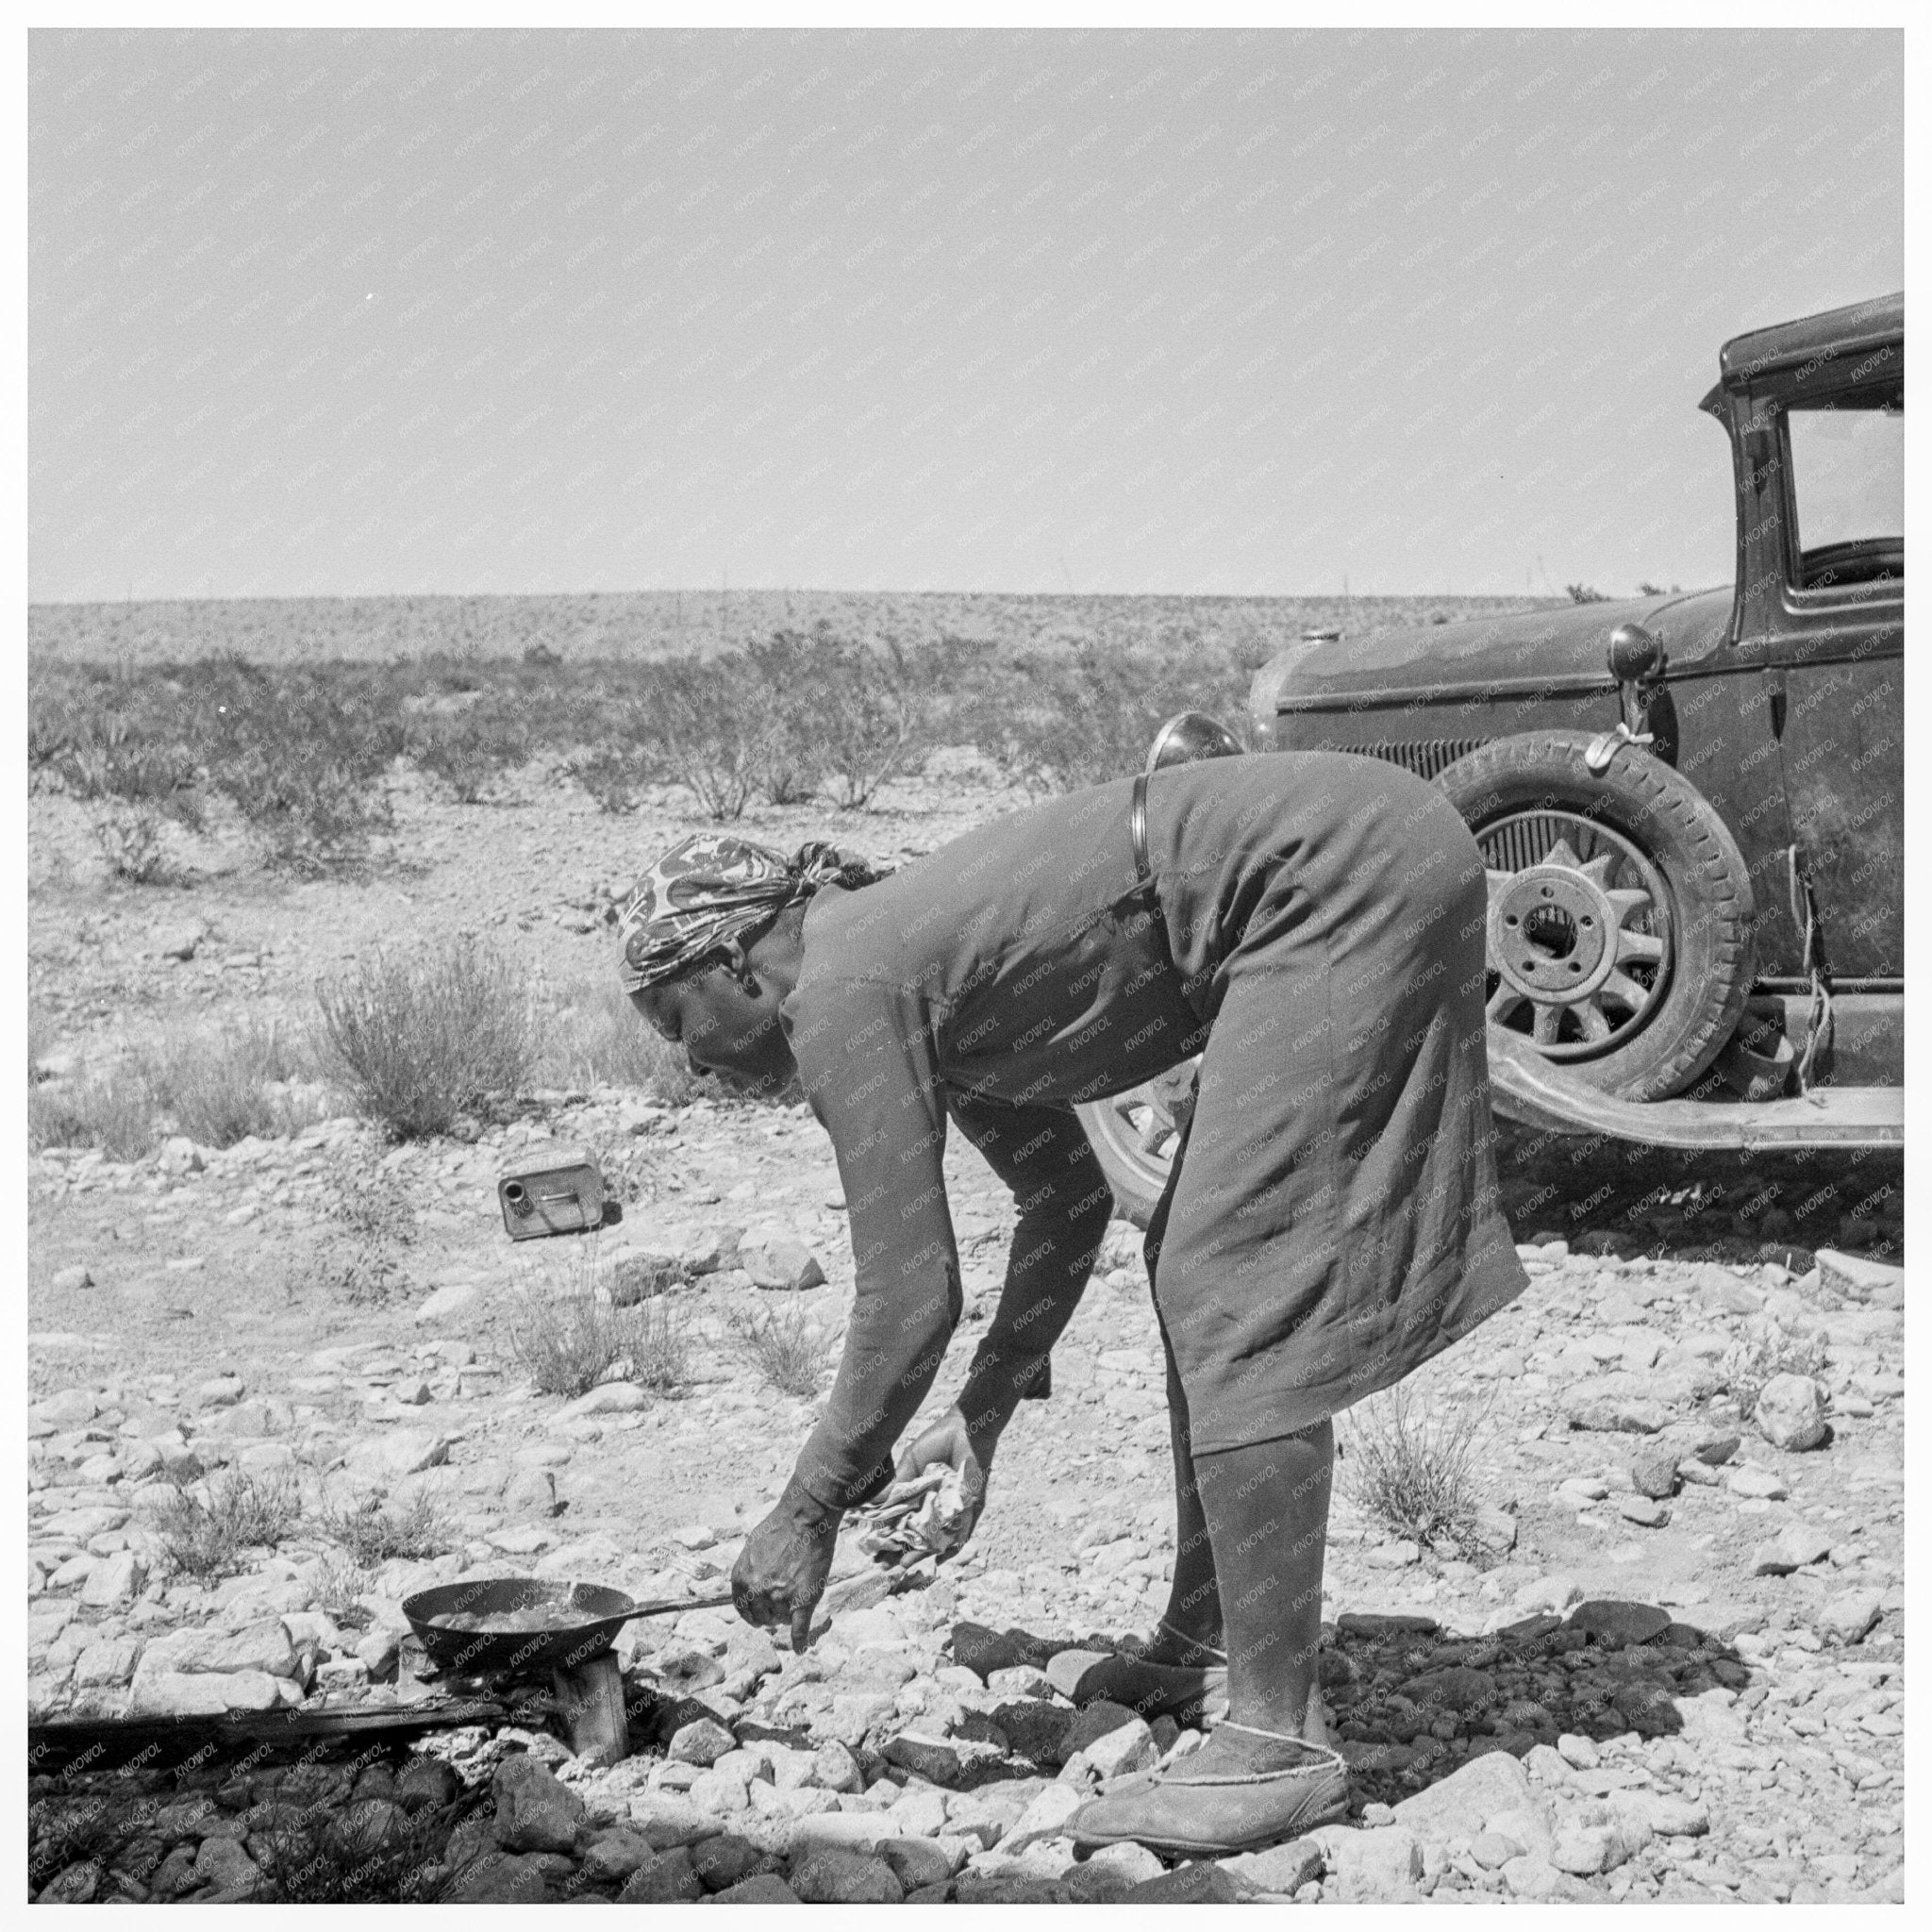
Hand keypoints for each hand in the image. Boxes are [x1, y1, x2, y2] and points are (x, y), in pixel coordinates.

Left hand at [732, 1481, 840, 1652]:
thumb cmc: (780, 1527)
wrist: (806, 1517)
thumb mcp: (751, 1547)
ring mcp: (780, 1598)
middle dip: (771, 1612)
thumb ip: (746, 1570)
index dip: (753, 1611)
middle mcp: (756, 1592)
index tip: (761, 1613)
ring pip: (781, 1620)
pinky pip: (799, 1629)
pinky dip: (800, 1641)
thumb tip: (746, 1585)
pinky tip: (801, 1649)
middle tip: (784, 1600)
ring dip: (787, 1614)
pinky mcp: (802, 1601)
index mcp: (741, 1580)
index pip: (743, 1609)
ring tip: (798, 1595)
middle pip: (762, 1617)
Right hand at [886, 1407, 987, 1560]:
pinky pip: (962, 1530)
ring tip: (905, 1564)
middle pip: (916, 1535)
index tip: (873, 1550)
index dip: (887, 1536)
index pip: (901, 1521)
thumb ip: (897, 1485)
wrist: (965, 1429)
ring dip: (922, 1553)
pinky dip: (953, 1544)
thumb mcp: (911, 1463)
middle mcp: (934, 1505)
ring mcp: (952, 1508)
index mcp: (919, 1494)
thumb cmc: (937, 1441)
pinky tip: (941, 1557)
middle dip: (901, 1551)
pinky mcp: (971, 1507)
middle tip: (885, 1565)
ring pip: (936, 1538)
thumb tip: (874, 1505)